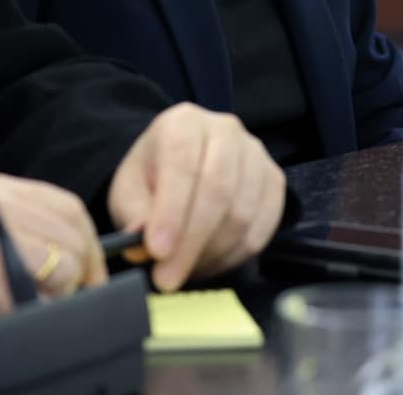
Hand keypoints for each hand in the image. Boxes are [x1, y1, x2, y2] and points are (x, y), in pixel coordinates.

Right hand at [0, 170, 105, 345]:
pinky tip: (10, 317)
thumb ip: (5, 220)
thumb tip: (50, 250)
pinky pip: (43, 304)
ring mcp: (1, 246)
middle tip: (71, 298)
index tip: (86, 268)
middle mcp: (3, 209)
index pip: (66, 207)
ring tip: (28, 307)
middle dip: (82, 274)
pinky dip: (38, 315)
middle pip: (74, 238)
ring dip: (60, 296)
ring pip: (67, 270)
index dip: (85, 242)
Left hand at [106, 104, 284, 291]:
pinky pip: (262, 227)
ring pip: (242, 213)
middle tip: (168, 278)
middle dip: (191, 242)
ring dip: (212, 252)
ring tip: (185, 270)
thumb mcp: (129, 193)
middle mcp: (225, 130)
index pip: (183, 166)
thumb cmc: (152, 178)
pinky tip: (210, 262)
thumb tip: (142, 243)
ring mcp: (255, 154)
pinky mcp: (273, 180)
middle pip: (217, 191)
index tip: (157, 252)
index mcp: (183, 123)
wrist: (179, 168)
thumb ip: (134, 215)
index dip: (171, 213)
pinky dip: (235, 254)